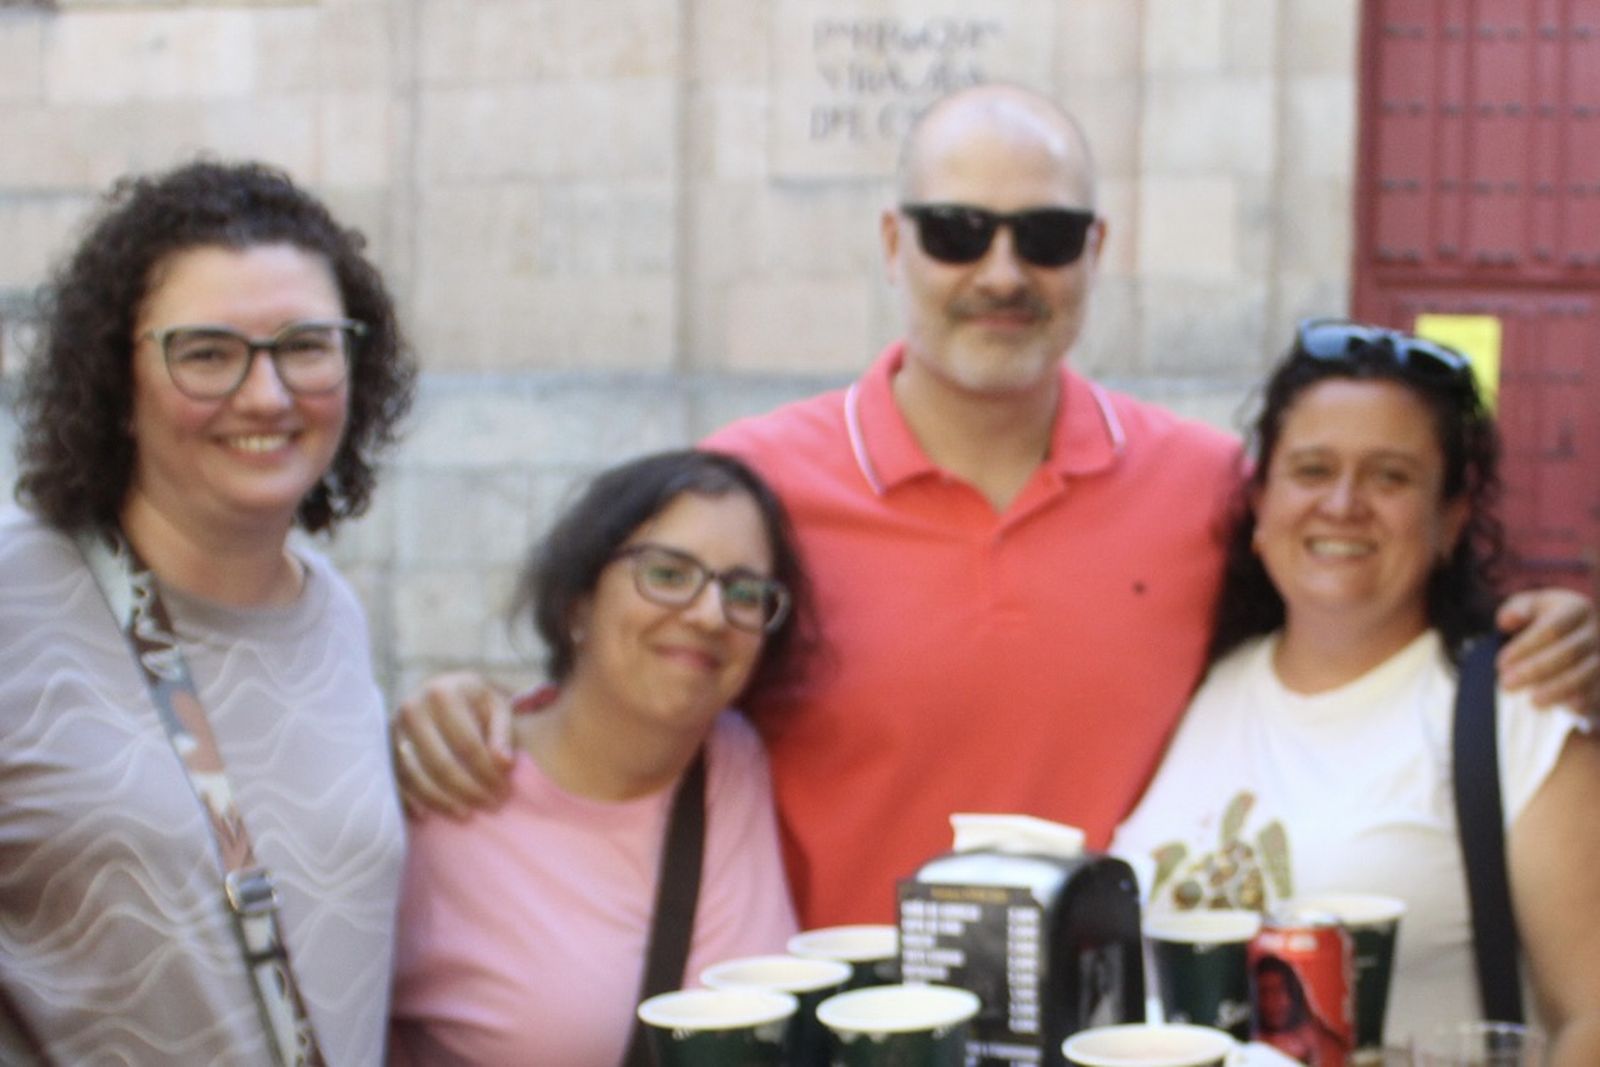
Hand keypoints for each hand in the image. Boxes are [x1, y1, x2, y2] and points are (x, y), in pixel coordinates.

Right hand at [391, 671, 515, 817]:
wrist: (440, 690)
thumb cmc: (475, 701)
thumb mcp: (496, 706)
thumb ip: (503, 733)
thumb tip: (504, 764)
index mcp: (443, 694)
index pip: (468, 744)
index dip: (487, 772)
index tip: (503, 790)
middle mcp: (412, 708)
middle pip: (440, 763)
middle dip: (467, 790)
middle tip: (490, 805)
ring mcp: (394, 728)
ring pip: (415, 775)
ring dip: (441, 801)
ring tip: (465, 814)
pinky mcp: (383, 746)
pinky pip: (396, 779)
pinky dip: (410, 800)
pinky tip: (428, 815)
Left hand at [1496, 588, 1599, 714]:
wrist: (1574, 634)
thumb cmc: (1545, 619)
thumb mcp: (1529, 606)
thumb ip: (1517, 609)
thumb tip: (1506, 620)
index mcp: (1576, 609)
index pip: (1552, 629)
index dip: (1525, 647)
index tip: (1500, 664)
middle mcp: (1596, 632)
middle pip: (1569, 653)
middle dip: (1536, 671)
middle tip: (1507, 685)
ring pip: (1584, 675)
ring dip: (1557, 690)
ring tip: (1532, 701)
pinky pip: (1597, 692)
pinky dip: (1582, 702)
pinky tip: (1563, 709)